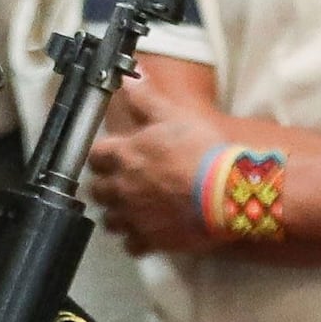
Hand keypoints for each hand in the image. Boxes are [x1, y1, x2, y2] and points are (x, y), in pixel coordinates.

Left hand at [87, 75, 261, 255]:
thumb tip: (128, 75)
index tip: (110, 156)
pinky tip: (147, 233)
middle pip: (96, 191)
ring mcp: (133, 217)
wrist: (226, 191)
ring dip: (117, 215)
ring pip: (109, 221)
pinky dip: (136, 241)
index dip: (101, 156)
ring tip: (132, 210)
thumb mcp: (173, 115)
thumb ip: (146, 98)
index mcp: (124, 155)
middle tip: (121, 183)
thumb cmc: (200, 149)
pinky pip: (131, 246)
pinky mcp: (150, 241)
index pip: (94, 156)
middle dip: (105, 186)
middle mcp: (121, 188)